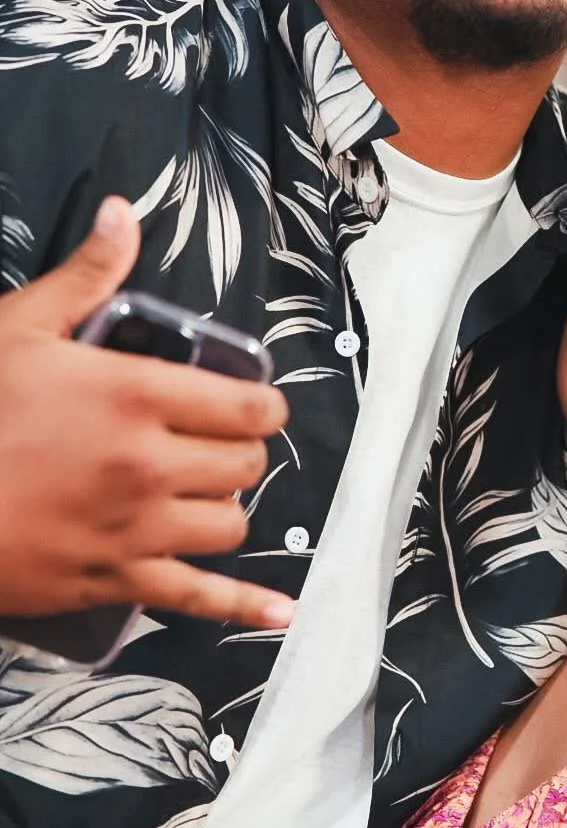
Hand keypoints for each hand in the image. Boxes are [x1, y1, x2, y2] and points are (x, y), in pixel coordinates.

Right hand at [0, 196, 293, 629]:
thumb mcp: (20, 328)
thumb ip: (87, 275)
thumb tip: (124, 213)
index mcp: (139, 396)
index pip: (250, 404)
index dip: (261, 403)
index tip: (249, 402)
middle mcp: (154, 465)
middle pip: (246, 464)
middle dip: (240, 451)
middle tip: (213, 443)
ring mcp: (139, 529)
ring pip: (231, 524)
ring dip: (226, 507)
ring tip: (203, 493)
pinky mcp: (116, 581)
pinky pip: (199, 599)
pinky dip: (246, 606)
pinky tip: (280, 615)